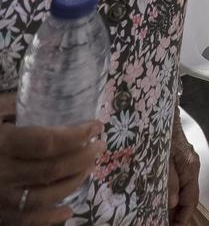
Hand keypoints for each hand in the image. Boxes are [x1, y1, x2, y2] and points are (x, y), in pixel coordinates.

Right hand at [0, 93, 103, 225]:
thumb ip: (15, 105)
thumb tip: (51, 95)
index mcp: (0, 144)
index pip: (46, 142)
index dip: (76, 135)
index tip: (95, 125)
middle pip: (51, 170)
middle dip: (83, 156)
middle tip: (99, 144)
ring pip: (44, 197)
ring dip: (74, 182)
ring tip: (89, 166)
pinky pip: (26, 221)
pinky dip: (50, 218)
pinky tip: (67, 209)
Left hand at [166, 119, 199, 225]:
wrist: (157, 107)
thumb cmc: (160, 129)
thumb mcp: (162, 158)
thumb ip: (168, 180)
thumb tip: (171, 201)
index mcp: (190, 166)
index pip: (192, 198)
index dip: (184, 216)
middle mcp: (190, 163)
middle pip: (187, 193)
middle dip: (177, 210)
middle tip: (164, 221)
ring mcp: (183, 158)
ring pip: (181, 185)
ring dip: (172, 199)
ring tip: (158, 210)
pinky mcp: (175, 153)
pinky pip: (175, 176)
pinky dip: (168, 187)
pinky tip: (157, 191)